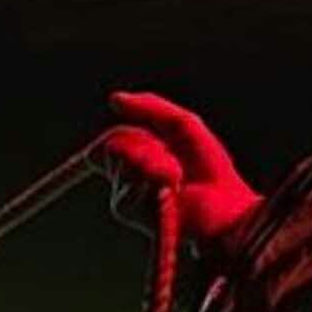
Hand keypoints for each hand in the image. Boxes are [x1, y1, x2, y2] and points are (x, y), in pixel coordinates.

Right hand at [94, 91, 262, 247]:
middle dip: (147, 144)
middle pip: (113, 143)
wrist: (225, 212)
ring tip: (179, 179)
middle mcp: (127, 180)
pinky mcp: (127, 207)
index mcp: (139, 162)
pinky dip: (156, 172)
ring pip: (121, 154)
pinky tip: (172, 190)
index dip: (99, 151)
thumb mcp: (184, 127)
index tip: (86, 164)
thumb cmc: (212, 174)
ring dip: (155, 158)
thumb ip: (150, 108)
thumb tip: (114, 99)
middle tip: (177, 164)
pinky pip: (129, 173)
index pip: (103, 149)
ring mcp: (125, 194)